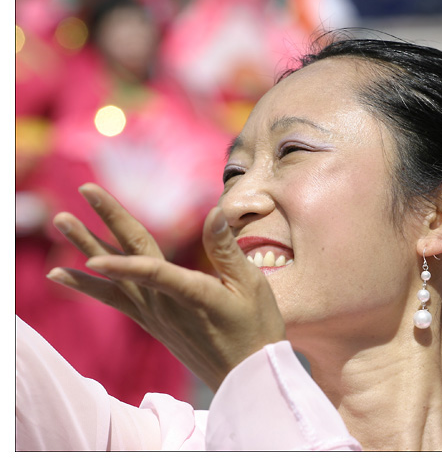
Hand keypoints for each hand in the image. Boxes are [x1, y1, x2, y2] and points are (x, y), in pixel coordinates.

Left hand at [47, 183, 285, 390]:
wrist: (247, 377)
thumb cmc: (256, 328)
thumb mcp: (251, 286)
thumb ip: (227, 249)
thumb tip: (213, 212)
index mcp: (192, 293)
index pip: (151, 270)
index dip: (121, 262)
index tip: (91, 254)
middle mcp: (164, 304)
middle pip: (129, 257)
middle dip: (104, 224)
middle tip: (83, 190)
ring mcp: (154, 315)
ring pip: (113, 277)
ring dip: (85, 247)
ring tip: (60, 222)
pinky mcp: (152, 322)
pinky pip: (114, 299)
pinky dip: (87, 285)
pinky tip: (64, 273)